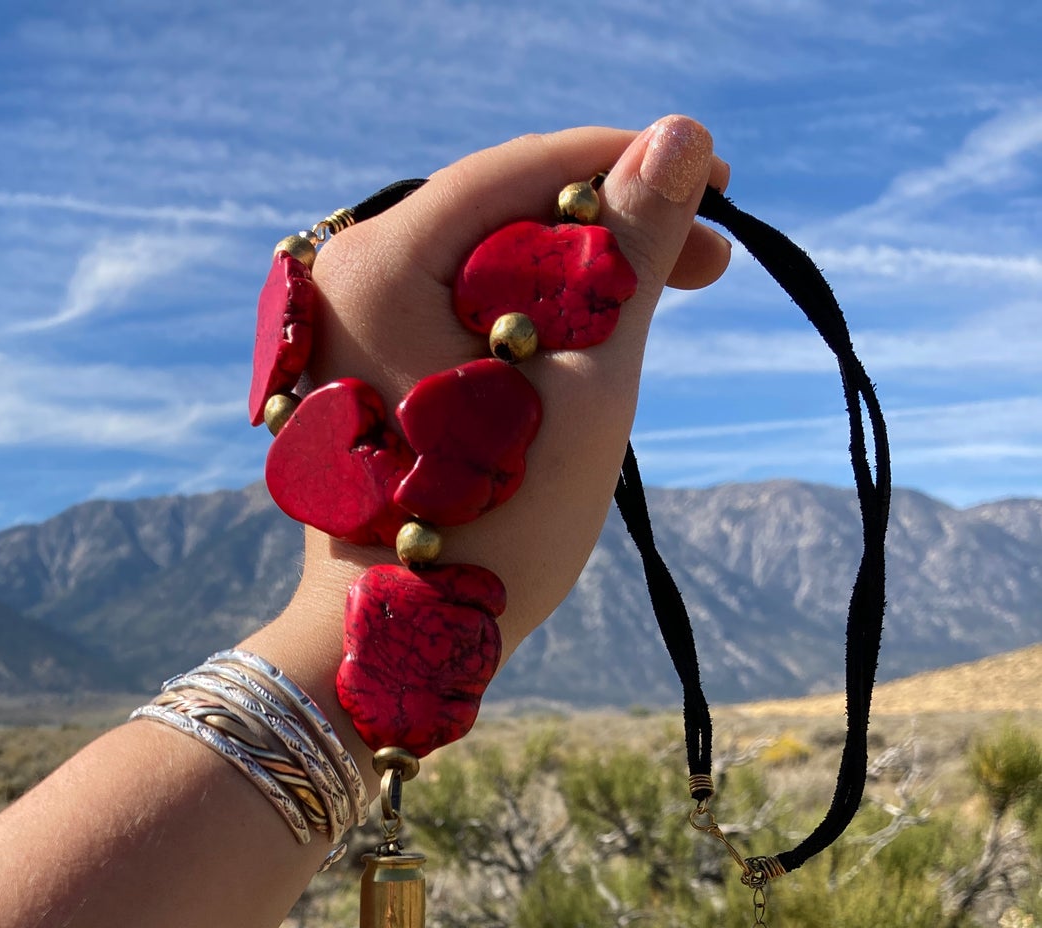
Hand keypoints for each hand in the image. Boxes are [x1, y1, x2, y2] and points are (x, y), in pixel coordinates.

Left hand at [290, 118, 730, 652]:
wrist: (393, 647)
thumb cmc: (491, 531)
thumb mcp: (584, 382)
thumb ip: (629, 254)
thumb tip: (682, 137)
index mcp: (379, 266)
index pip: (518, 173)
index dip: (628, 168)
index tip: (724, 188)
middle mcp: (346, 280)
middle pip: (500, 214)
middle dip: (610, 229)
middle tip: (711, 260)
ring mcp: (347, 327)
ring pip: (485, 264)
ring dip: (579, 276)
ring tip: (667, 297)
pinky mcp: (364, 370)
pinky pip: (458, 311)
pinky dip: (530, 317)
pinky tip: (591, 336)